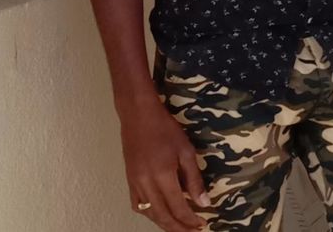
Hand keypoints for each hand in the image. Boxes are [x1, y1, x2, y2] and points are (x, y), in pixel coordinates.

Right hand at [119, 96, 210, 230]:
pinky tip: (159, 214)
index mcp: (163, 176)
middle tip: (193, 230)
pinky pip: (138, 205)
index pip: (178, 208)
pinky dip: (150, 214)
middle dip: (179, 228)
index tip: (202, 224)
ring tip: (179, 226)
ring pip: (150, 214)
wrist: (138, 114)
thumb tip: (203, 202)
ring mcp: (135, 183)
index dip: (191, 220)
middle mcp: (147, 184)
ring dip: (165, 224)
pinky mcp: (129, 180)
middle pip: (164, 216)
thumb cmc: (165, 128)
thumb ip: (194, 179)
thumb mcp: (185, 150)